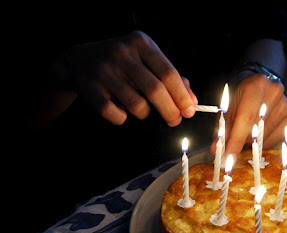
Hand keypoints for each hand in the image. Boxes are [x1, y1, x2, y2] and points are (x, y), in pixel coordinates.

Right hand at [64, 31, 196, 125]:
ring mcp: (104, 69)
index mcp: (141, 43)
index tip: (189, 111)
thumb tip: (191, 103)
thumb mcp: (147, 61)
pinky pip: (114, 113)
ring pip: (137, 104)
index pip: (168, 73)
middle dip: (170, 110)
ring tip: (143, 110)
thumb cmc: (124, 64)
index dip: (181, 96)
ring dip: (145, 114)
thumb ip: (171, 79)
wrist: (80, 60)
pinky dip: (123, 118)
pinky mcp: (90, 87)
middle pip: (155, 90)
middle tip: (174, 120)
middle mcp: (122, 53)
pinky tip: (123, 112)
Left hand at [210, 73, 286, 157]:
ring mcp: (285, 106)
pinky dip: (263, 142)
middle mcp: (274, 93)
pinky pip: (275, 139)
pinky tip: (257, 134)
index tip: (229, 156)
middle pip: (256, 128)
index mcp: (256, 86)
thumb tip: (216, 150)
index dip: (236, 140)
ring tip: (246, 131)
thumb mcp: (227, 109)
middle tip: (234, 141)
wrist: (256, 86)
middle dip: (242, 140)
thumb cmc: (240, 97)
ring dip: (252, 140)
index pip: (246, 118)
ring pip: (265, 136)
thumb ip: (222, 129)